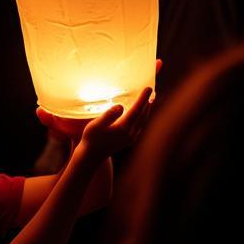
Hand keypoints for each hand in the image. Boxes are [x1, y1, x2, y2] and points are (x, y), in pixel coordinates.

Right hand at [36, 61, 160, 148]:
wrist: (92, 156)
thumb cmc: (91, 138)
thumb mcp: (96, 125)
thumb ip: (108, 115)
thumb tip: (120, 106)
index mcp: (123, 128)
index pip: (136, 110)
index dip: (143, 98)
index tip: (149, 88)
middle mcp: (130, 134)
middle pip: (143, 115)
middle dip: (148, 102)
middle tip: (152, 90)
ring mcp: (131, 138)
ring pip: (142, 121)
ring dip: (146, 110)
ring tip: (149, 100)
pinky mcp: (129, 140)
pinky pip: (140, 125)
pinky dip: (142, 117)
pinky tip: (140, 114)